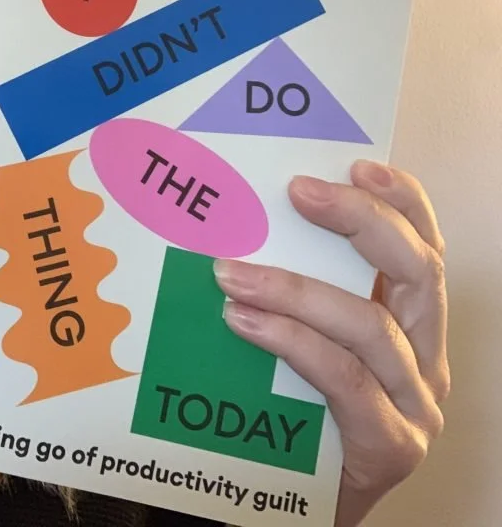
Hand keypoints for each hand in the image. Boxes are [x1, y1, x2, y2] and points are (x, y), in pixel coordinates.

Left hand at [213, 160, 448, 526]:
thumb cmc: (292, 420)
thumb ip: (293, 298)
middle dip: (361, 222)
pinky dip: (291, 341)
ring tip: (232, 273)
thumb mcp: (298, 347)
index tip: (357, 164)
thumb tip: (238, 230)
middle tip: (299, 193)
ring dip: (296, 289)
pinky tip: (243, 321)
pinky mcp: (390, 447)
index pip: (422, 251)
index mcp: (411, 330)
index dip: (401, 202)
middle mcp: (424, 363)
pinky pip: (343, 378)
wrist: (287, 505)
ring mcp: (414, 407)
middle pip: (416, 273)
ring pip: (370, 325)